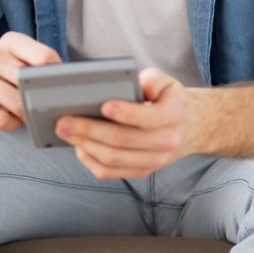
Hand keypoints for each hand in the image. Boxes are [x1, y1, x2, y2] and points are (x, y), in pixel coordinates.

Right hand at [0, 31, 60, 130]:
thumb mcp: (18, 63)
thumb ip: (39, 67)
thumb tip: (66, 85)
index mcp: (10, 41)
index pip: (44, 57)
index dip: (56, 77)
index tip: (59, 88)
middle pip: (30, 84)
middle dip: (38, 100)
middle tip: (40, 106)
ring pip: (16, 104)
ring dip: (24, 114)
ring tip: (21, 112)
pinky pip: (0, 119)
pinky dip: (10, 123)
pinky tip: (7, 117)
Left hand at [55, 67, 195, 179]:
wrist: (189, 127)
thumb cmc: (168, 99)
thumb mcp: (166, 82)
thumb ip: (152, 80)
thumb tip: (137, 85)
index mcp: (174, 115)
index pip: (150, 118)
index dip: (126, 113)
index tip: (103, 105)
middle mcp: (166, 142)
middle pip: (123, 141)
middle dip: (90, 130)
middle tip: (64, 120)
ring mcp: (153, 161)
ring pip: (114, 159)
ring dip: (85, 146)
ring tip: (64, 131)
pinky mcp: (140, 171)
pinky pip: (110, 173)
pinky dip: (90, 161)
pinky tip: (77, 146)